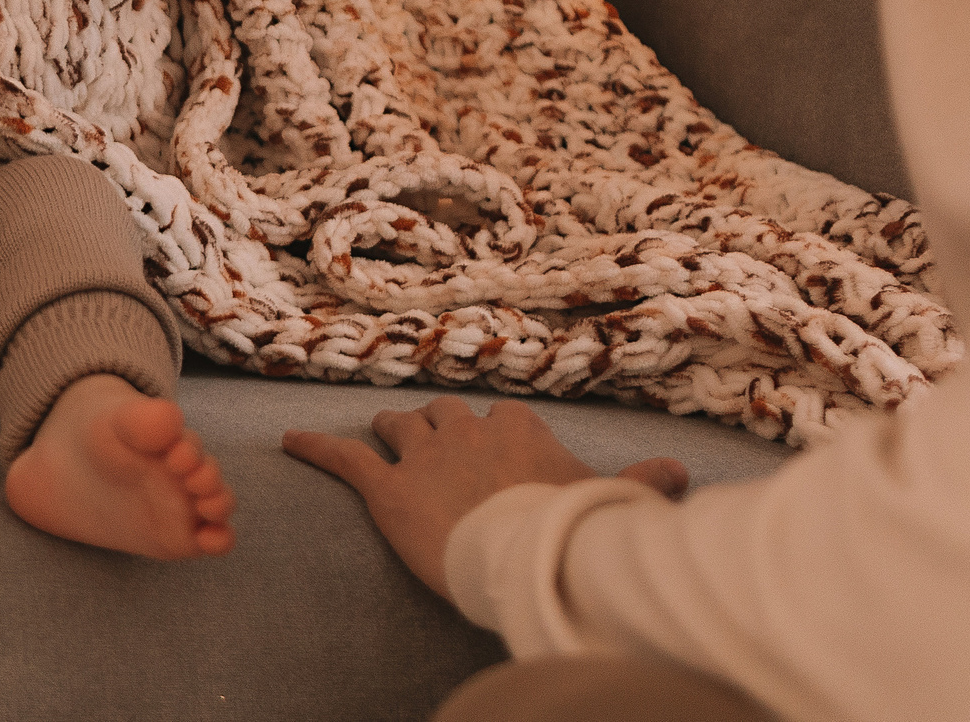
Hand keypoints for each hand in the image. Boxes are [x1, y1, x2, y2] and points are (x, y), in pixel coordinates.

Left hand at [281, 397, 689, 597]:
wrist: (527, 554)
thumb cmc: (572, 529)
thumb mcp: (613, 500)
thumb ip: (642, 483)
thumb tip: (681, 472)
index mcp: (517, 428)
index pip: (500, 418)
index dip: (495, 437)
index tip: (497, 453)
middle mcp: (466, 431)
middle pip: (443, 415)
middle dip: (438, 428)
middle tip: (435, 448)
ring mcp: (422, 456)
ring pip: (397, 426)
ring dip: (391, 431)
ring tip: (382, 437)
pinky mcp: (385, 486)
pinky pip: (342, 456)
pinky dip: (315, 447)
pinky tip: (288, 441)